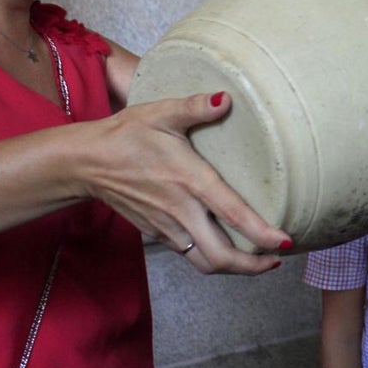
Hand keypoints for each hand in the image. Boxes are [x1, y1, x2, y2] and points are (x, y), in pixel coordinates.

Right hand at [78, 91, 291, 273]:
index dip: (260, 233)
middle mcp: (180, 211)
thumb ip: (194, 106)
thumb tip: (226, 98)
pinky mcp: (158, 235)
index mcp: (189, 181)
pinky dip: (214, 259)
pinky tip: (229, 249)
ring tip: (260, 261)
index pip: (231, 213)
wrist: (84, 162)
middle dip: (253, 265)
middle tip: (277, 258)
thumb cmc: (125, 135)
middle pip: (221, 256)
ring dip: (235, 268)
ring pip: (206, 263)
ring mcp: (167, 228)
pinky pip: (191, 256)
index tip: (284, 242)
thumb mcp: (159, 112)